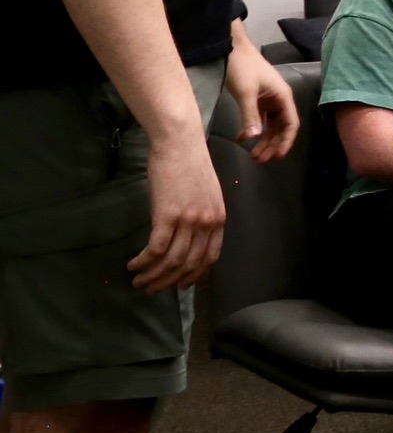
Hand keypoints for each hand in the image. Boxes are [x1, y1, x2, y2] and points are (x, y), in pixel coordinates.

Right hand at [129, 131, 226, 291]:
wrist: (180, 143)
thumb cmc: (190, 164)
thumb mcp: (206, 193)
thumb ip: (202, 215)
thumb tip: (189, 234)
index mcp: (219, 219)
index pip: (210, 258)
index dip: (194, 275)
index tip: (179, 285)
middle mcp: (207, 223)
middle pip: (189, 264)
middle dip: (169, 281)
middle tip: (152, 289)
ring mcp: (189, 220)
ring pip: (171, 260)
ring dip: (153, 275)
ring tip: (139, 281)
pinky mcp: (167, 215)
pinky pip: (156, 248)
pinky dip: (144, 261)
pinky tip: (133, 265)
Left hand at [225, 36, 300, 163]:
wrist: (231, 46)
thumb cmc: (242, 66)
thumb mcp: (245, 92)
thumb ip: (250, 115)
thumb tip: (255, 137)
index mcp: (283, 97)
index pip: (291, 124)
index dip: (286, 141)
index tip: (278, 156)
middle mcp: (279, 99)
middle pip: (281, 127)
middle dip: (272, 144)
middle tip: (260, 160)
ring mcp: (268, 99)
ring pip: (270, 125)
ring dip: (263, 140)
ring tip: (254, 154)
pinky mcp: (257, 98)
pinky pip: (259, 118)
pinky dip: (253, 129)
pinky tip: (242, 138)